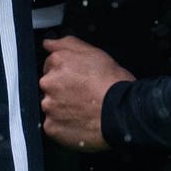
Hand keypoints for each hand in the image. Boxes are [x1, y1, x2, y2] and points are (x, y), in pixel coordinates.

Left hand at [40, 35, 127, 150]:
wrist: (122, 111)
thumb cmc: (113, 82)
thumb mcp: (94, 53)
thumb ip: (67, 44)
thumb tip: (48, 43)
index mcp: (57, 62)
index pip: (50, 66)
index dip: (65, 73)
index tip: (77, 81)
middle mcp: (48, 83)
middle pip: (48, 86)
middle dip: (61, 90)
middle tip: (81, 96)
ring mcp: (48, 106)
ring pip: (50, 106)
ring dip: (61, 108)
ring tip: (83, 110)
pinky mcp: (52, 127)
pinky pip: (53, 126)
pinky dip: (63, 125)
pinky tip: (79, 122)